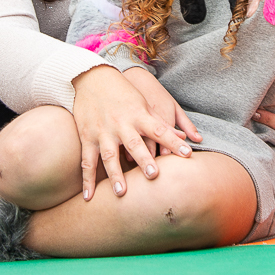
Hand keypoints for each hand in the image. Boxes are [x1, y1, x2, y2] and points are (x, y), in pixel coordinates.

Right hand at [71, 65, 195, 200]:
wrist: (93, 78)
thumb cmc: (124, 94)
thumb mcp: (144, 104)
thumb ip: (162, 123)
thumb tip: (186, 136)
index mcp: (139, 115)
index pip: (160, 130)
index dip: (174, 142)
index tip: (188, 154)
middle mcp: (122, 124)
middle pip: (134, 144)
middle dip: (144, 159)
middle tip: (153, 175)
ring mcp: (103, 131)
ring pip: (109, 155)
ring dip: (115, 174)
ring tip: (122, 192)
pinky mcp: (87, 136)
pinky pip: (87, 161)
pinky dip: (87, 179)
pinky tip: (89, 196)